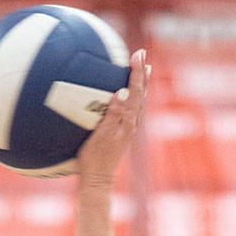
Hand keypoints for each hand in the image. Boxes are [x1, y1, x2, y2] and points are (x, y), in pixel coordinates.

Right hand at [75, 49, 148, 187]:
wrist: (97, 180)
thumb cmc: (94, 160)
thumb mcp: (100, 136)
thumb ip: (113, 115)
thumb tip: (122, 92)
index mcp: (128, 122)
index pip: (136, 91)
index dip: (137, 72)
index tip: (137, 54)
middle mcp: (132, 124)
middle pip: (141, 94)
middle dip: (141, 74)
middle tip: (141, 56)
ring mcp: (128, 130)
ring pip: (138, 102)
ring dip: (140, 84)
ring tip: (142, 71)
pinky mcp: (122, 134)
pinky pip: (130, 110)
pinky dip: (131, 97)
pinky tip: (124, 95)